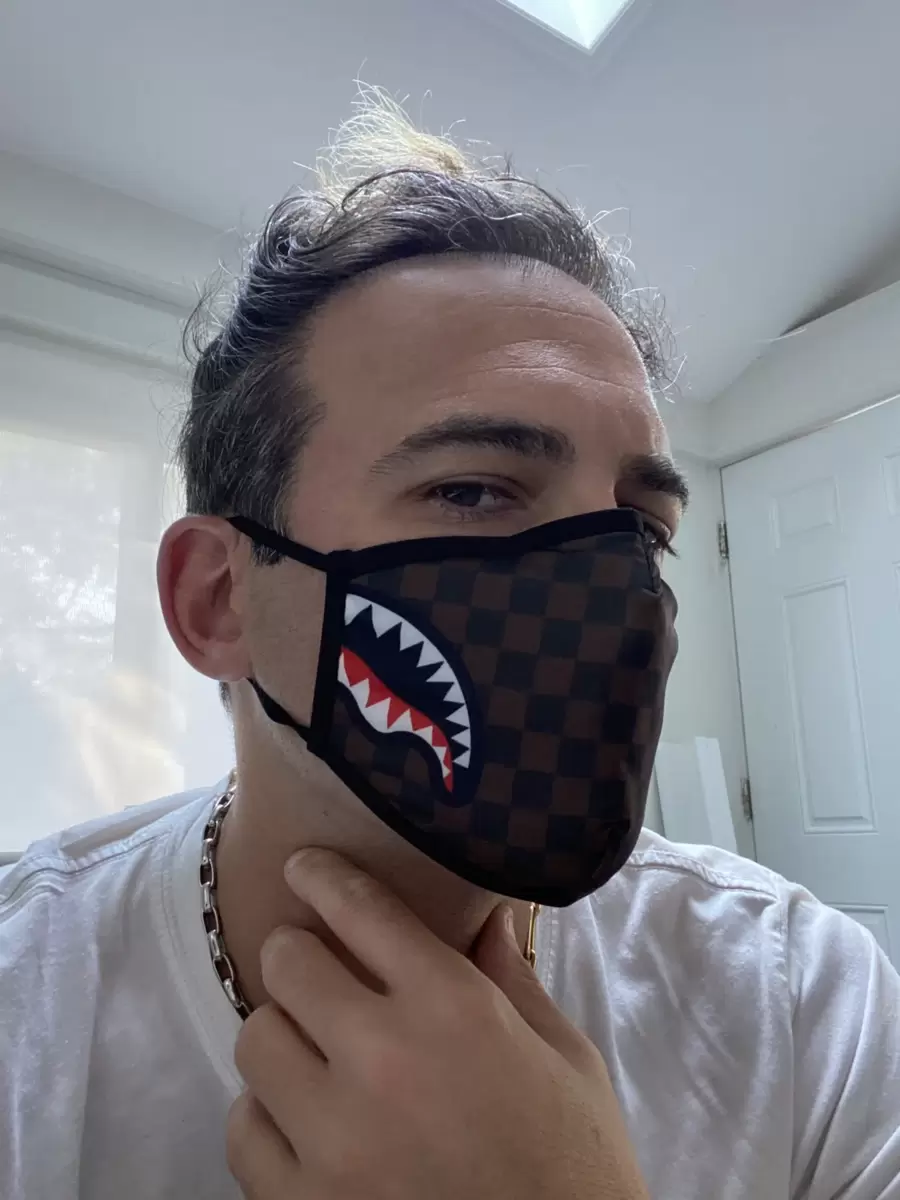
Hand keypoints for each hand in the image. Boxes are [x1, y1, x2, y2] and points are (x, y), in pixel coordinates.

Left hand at [227, 848, 647, 1199]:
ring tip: (314, 1051)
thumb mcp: (566, 1059)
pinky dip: (267, 1117)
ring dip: (283, 1036)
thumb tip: (482, 914)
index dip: (323, 876)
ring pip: (256, 1041)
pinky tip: (303, 1122)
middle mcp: (382, 1060)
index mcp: (454, 1010)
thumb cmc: (576, 1166)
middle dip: (300, 953)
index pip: (360, 909)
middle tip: (318, 968)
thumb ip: (512, 980)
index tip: (305, 868)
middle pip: (288, 963)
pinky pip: (244, 1131)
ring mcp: (333, 1140)